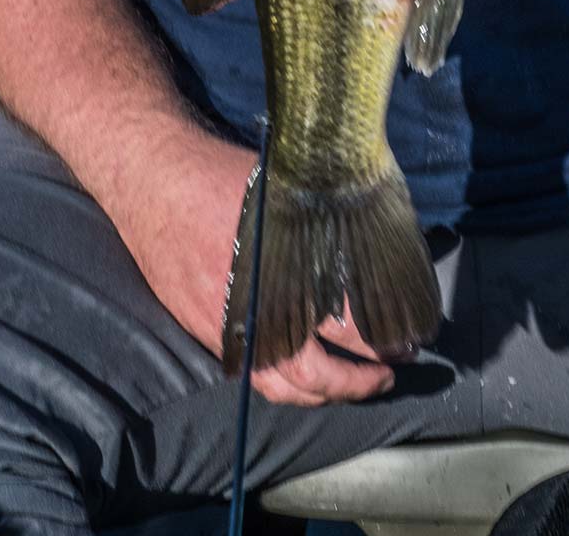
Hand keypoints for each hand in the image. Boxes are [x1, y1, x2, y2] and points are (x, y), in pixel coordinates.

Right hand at [114, 128, 399, 405]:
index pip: (347, 325)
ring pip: (287, 386)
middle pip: (320, 369)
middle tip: (395, 366)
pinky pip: (256, 377)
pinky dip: (289, 388)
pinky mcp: (211, 335)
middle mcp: (258, 311)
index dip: (384, 336)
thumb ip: (329, 214)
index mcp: (285, 274)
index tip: (412, 334)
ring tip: (363, 382)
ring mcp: (232, 330)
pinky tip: (312, 381)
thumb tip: (382, 230)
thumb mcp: (286, 186)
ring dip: (329, 391)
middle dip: (363, 376)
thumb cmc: (224, 176)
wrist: (156, 184)